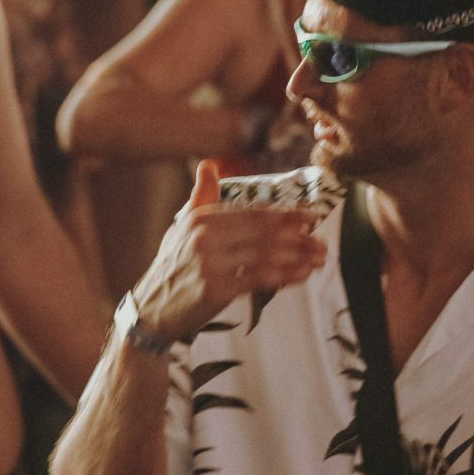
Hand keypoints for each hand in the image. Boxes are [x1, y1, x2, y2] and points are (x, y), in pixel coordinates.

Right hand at [130, 159, 325, 342]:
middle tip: (322, 242)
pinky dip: (284, 277)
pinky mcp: (215, 289)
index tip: (311, 216)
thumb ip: (201, 197)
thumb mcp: (183, 228)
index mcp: (202, 218)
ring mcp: (209, 263)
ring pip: (265, 256)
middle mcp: (204, 236)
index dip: (286, 214)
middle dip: (298, 237)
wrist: (152, 308)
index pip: (252, 212)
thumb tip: (207, 166)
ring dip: (298, 258)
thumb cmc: (173, 266)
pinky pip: (258, 280)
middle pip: (263, 233)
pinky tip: (301, 276)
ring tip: (319, 260)